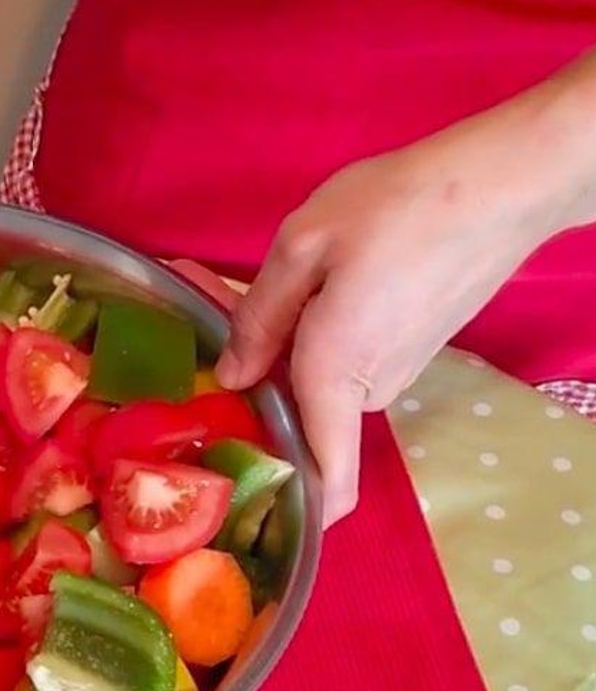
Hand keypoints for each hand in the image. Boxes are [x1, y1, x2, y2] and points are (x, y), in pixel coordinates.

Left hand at [206, 84, 595, 525]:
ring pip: (314, 380)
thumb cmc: (397, 206)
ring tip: (218, 288)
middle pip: (295, 412)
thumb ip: (260, 316)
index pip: (325, 476)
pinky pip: (340, 358)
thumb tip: (233, 376)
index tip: (245, 499)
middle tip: (191, 321)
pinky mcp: (407, 351)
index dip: (294, 503)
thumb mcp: (304, 244)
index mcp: (337, 372)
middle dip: (244, 375)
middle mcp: (367, 388)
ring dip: (271, 345)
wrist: (498, 186)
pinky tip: (285, 285)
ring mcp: (393, 373)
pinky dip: (307, 331)